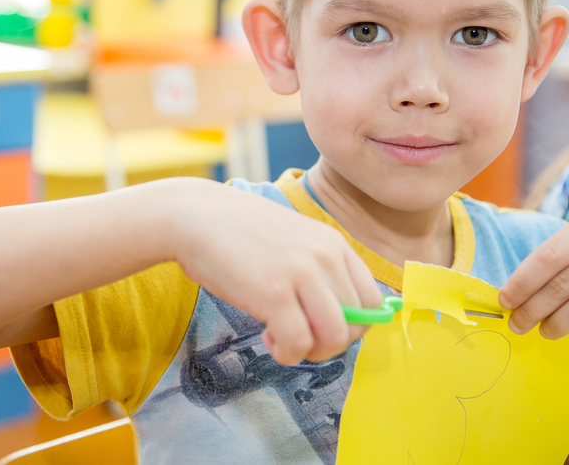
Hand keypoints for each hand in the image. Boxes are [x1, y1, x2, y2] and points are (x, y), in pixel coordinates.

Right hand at [167, 179, 383, 365]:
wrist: (194, 216)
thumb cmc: (238, 232)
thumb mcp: (294, 241)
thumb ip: (319, 270)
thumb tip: (339, 317)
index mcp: (335, 244)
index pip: (373, 301)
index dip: (353, 325)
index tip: (322, 327)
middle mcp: (326, 257)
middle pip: (357, 324)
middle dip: (329, 343)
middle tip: (299, 335)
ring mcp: (302, 274)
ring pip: (336, 338)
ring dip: (311, 351)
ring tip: (283, 337)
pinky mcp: (274, 293)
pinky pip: (299, 344)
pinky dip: (286, 353)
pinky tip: (267, 337)